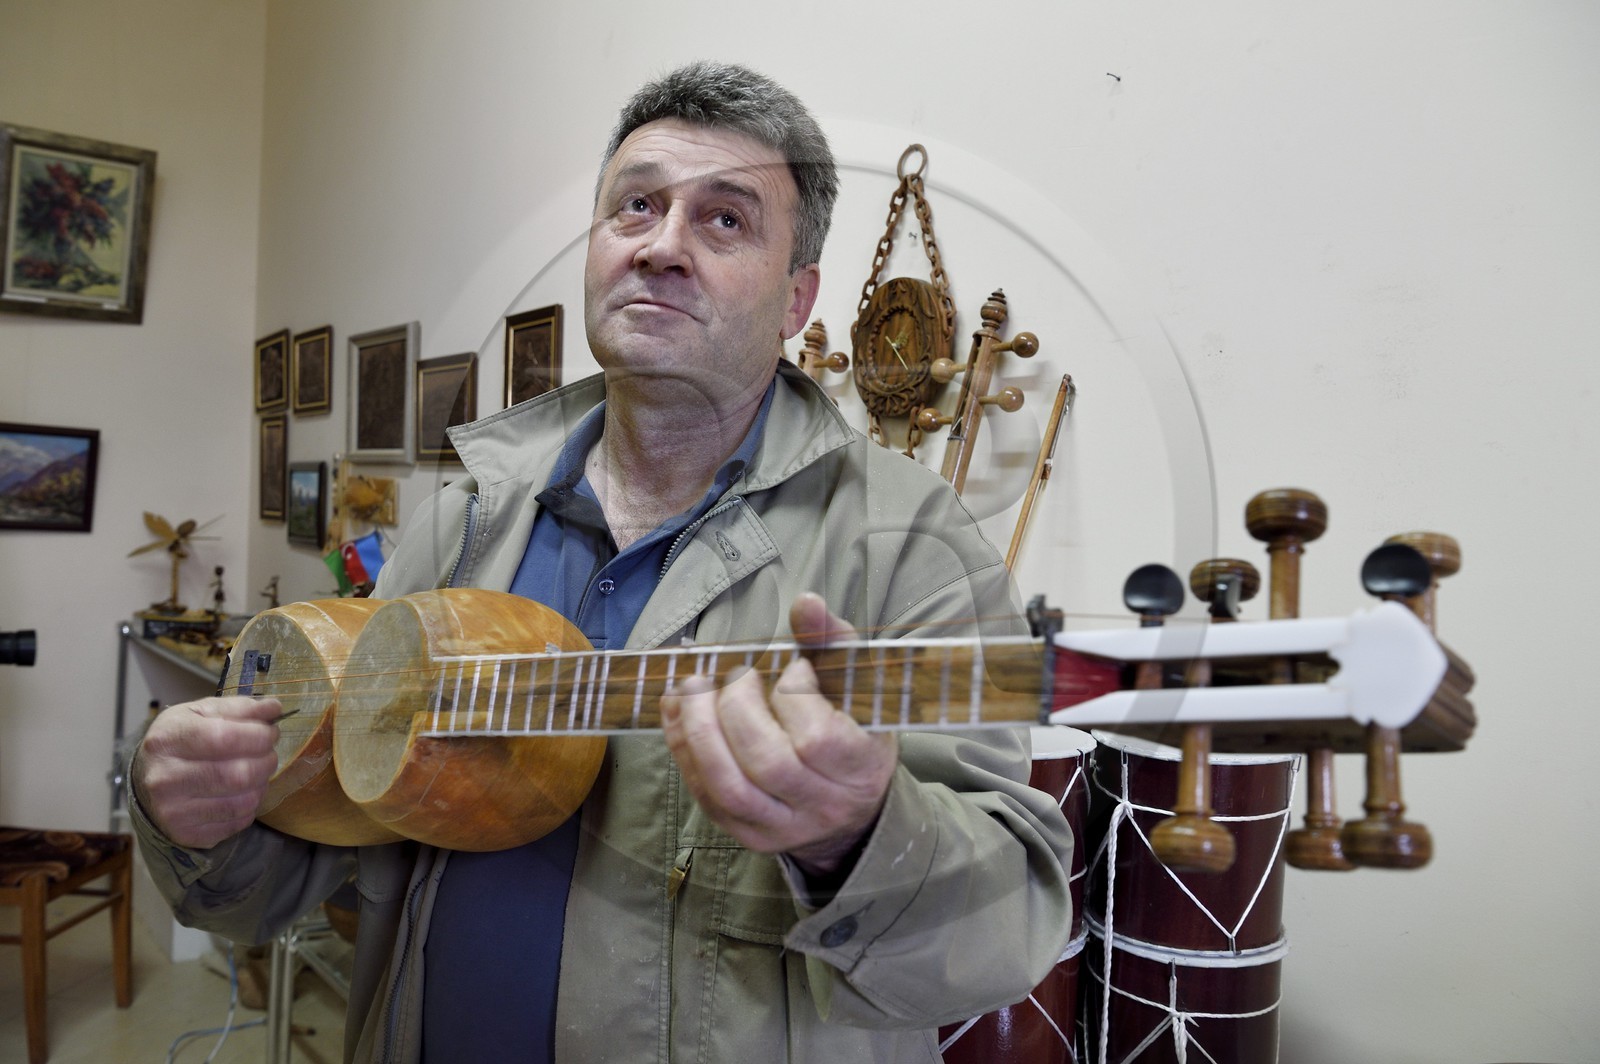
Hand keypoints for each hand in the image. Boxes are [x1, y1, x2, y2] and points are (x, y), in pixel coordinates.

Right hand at [133, 696, 282, 848]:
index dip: (259, 735)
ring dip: (262, 784)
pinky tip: (241, 793)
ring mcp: (173, 811)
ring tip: (255, 772)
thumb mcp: (202, 713)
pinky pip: (238, 822)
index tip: (270, 733)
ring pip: (244, 801)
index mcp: (167, 740)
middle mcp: (164, 778)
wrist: (145, 779)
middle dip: (267, 761)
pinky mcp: (186, 834)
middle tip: (268, 754)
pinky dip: (250, 806)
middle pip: (239, 774)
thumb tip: (275, 708)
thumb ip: (240, 708)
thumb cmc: (180, 740)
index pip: (226, 738)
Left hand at [660, 593, 897, 877]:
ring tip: (695, 688)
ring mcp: (781, 827)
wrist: (853, 813)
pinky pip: (706, 797)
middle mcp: (821, 806)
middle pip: (768, 763)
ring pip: (729, 787)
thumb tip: (806, 602)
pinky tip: (679, 712)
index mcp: (860, 768)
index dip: (794, 696)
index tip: (794, 668)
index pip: (819, 739)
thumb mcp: (860, 688)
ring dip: (700, 730)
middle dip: (737, 708)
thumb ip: (832, 641)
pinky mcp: (746, 835)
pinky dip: (684, 750)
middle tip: (736, 675)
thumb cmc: (856, 734)